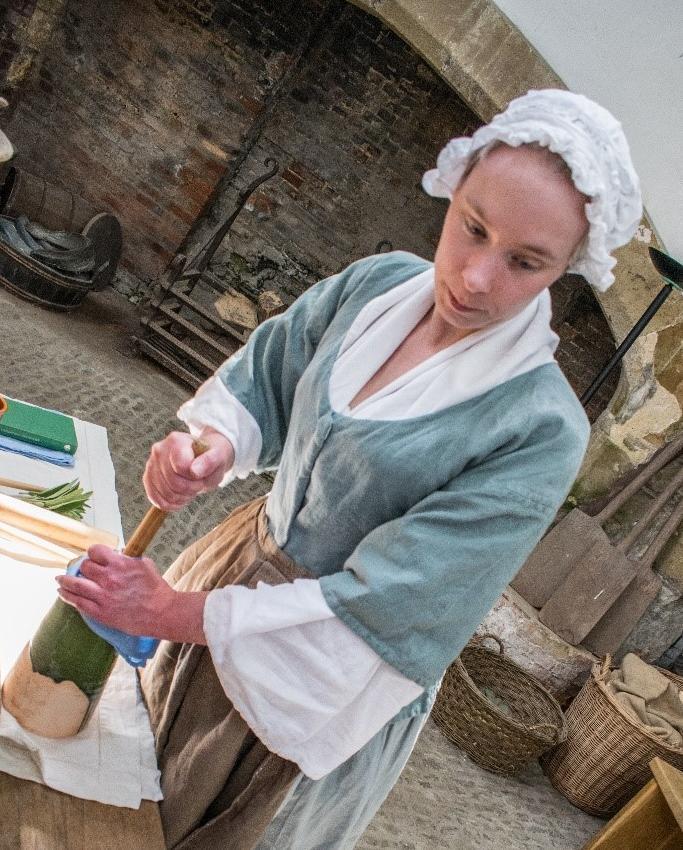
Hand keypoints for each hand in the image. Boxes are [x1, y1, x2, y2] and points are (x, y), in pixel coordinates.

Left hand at [55, 545, 207, 642]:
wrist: (161, 612)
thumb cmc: (156, 588)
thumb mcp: (145, 564)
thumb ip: (128, 559)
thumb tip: (117, 555)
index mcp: (120, 564)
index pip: (95, 551)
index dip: (93, 553)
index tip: (93, 556)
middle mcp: (108, 578)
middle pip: (84, 566)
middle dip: (84, 567)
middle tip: (84, 570)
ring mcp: (103, 596)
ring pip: (75, 584)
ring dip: (65, 580)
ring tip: (59, 579)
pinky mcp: (100, 612)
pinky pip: (78, 602)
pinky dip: (67, 596)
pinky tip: (62, 593)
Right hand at [143, 428, 234, 510]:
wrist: (203, 458)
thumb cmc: (211, 457)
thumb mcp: (219, 457)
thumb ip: (210, 461)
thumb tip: (194, 470)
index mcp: (176, 440)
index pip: (181, 467)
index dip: (195, 478)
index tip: (202, 475)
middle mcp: (159, 450)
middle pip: (173, 482)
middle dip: (190, 489)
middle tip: (198, 484)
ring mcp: (151, 464)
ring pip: (164, 493)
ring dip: (182, 498)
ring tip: (190, 489)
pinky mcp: (148, 478)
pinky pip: (155, 499)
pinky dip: (170, 504)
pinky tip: (180, 499)